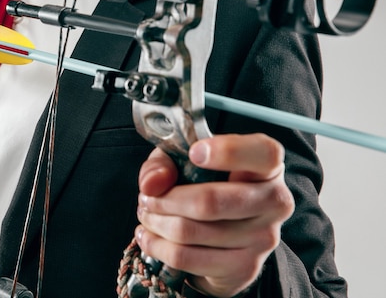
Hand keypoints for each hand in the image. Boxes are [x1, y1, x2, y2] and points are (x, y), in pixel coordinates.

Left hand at [136, 134, 293, 297]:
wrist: (226, 239)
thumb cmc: (208, 186)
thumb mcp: (185, 161)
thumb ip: (166, 163)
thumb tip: (152, 183)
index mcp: (268, 166)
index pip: (263, 153)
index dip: (227, 151)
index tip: (194, 153)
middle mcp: (274, 201)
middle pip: (210, 201)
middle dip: (164, 200)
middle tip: (146, 198)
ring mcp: (263, 238)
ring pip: (190, 231)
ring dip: (156, 222)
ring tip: (146, 214)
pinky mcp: (244, 267)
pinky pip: (185, 258)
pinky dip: (156, 245)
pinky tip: (149, 235)